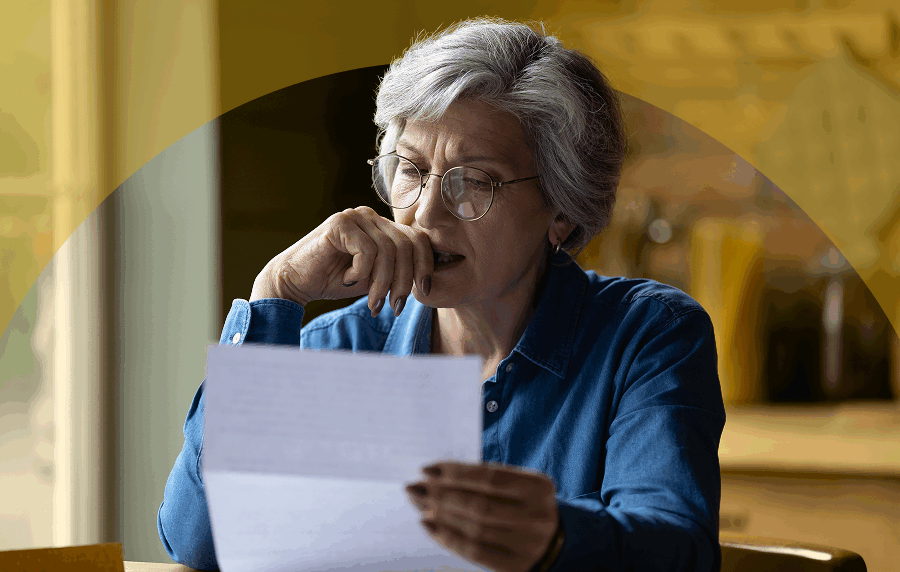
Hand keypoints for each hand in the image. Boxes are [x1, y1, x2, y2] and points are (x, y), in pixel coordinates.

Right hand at [249, 206, 432, 316]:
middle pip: (406, 245)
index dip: (425, 266)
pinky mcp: (339, 223)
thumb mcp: (375, 278)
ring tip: (372, 302)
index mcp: (382, 226)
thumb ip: (398, 272)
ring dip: (382, 283)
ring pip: (388, 250)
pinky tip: (347, 279)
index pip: (418, 239)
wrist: (294, 283)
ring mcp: (355, 216)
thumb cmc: (334, 280)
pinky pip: (366, 250)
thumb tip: (430, 281)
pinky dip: (361, 272)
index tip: (425, 291)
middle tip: (393, 306)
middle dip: (404, 281)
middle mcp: (370, 216)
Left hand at [406, 461, 559, 571]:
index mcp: (538, 487)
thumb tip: (431, 477)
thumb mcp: (515, 485)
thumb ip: (481, 479)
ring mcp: (528, 544)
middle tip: (415, 487)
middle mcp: (537, 516)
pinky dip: (447, 538)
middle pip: (479, 505)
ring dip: (440, 516)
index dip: (455, 473)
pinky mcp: (516, 566)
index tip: (426, 469)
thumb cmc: (522, 504)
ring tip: (419, 505)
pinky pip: (474, 552)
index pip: (490, 477)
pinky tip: (429, 525)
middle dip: (441, 495)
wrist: (551, 540)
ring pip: (474, 529)